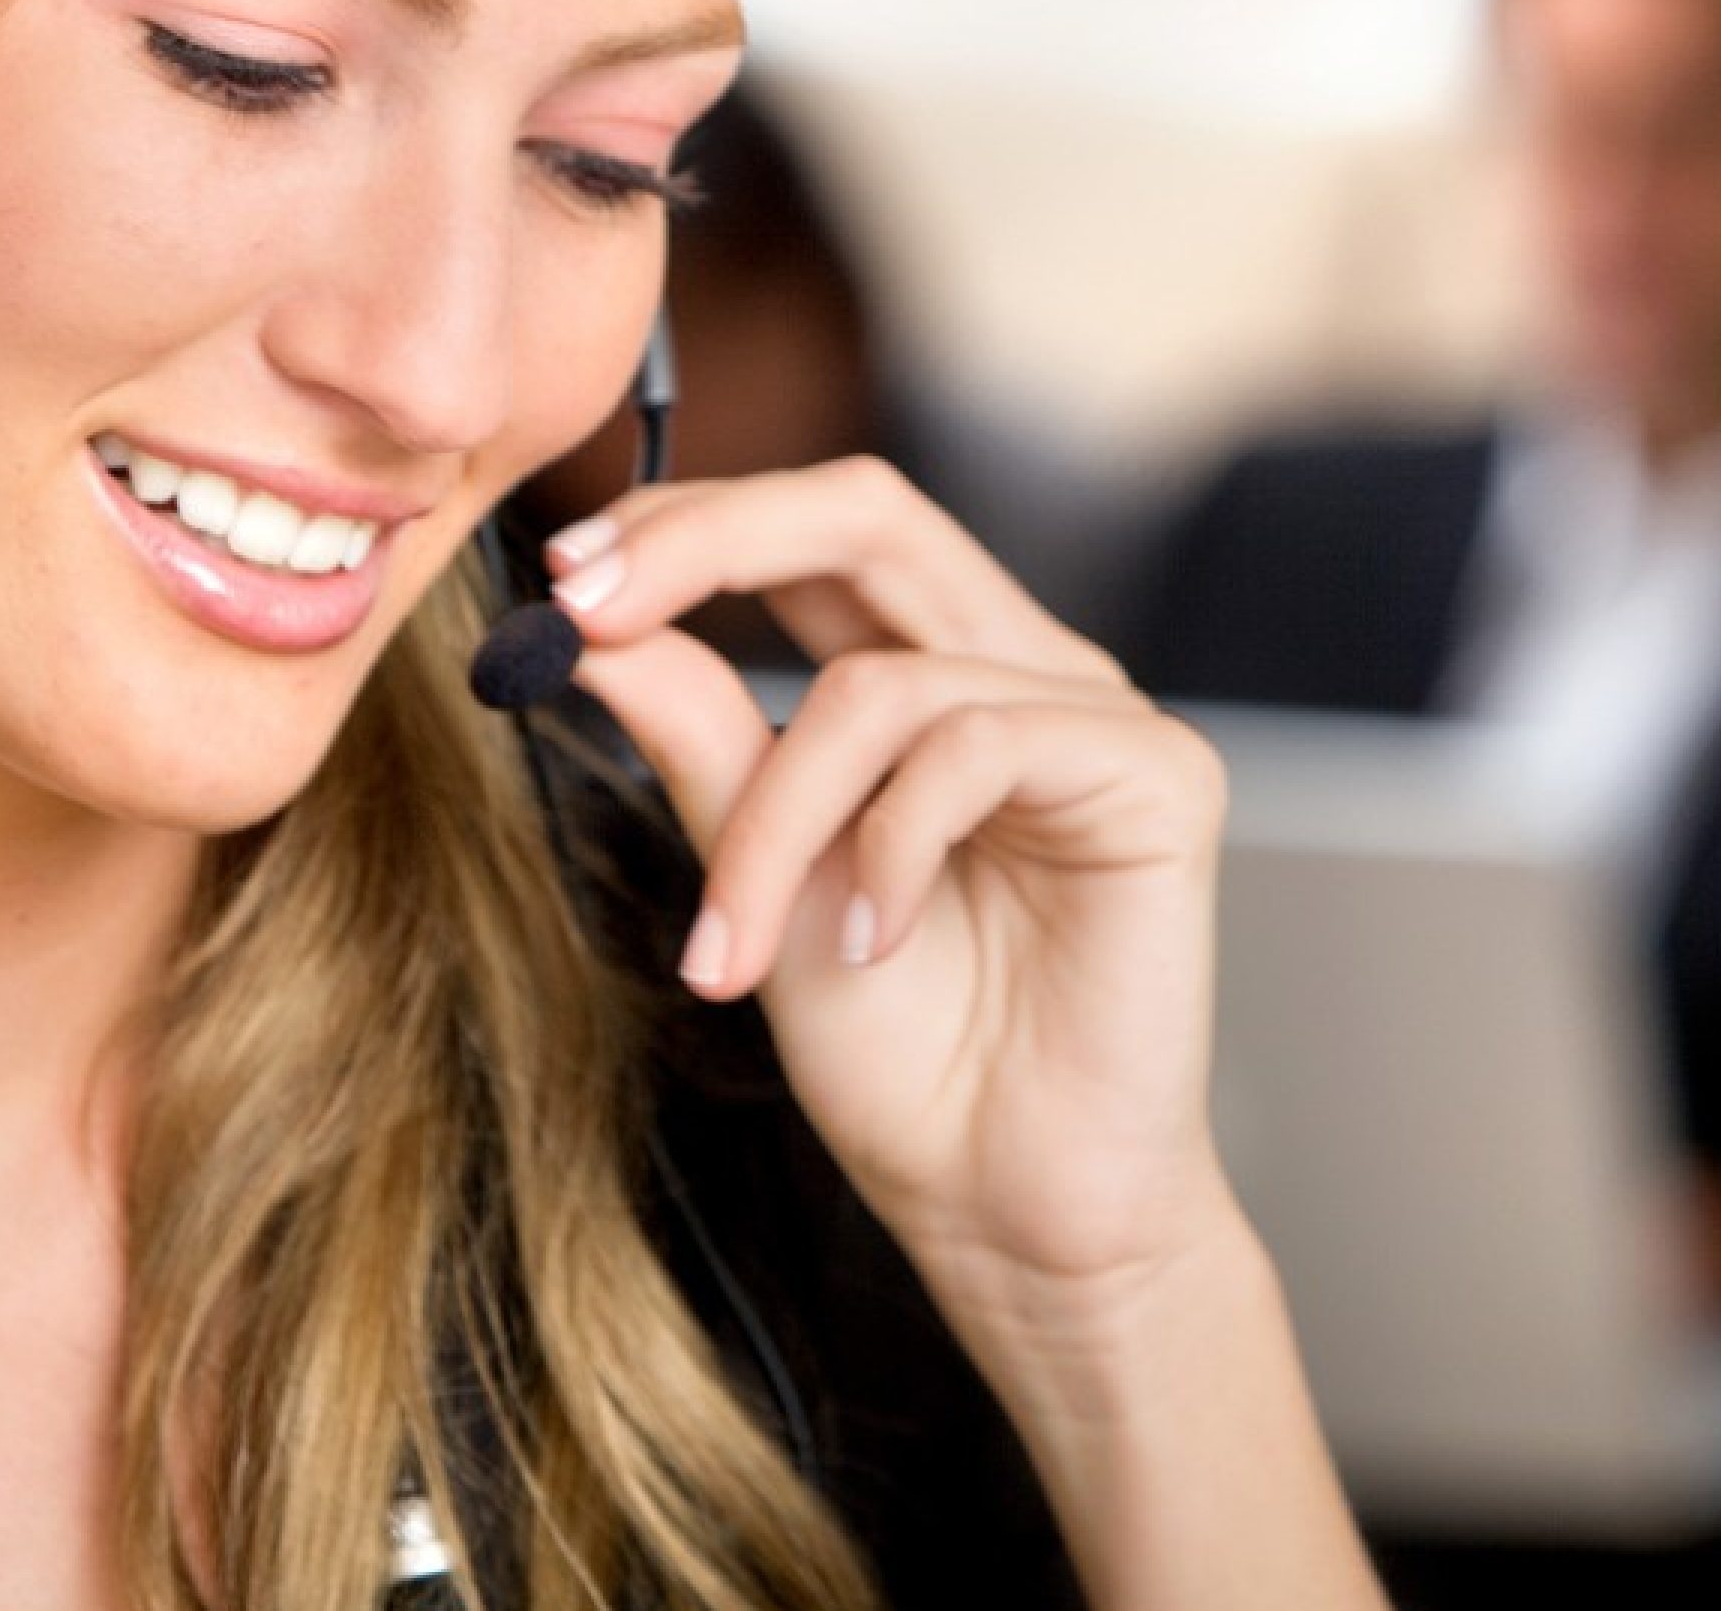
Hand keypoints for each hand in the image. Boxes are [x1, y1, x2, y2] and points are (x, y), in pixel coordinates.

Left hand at [541, 457, 1236, 1326]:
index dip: (691, 526)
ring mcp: (1099, 716)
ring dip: (775, 821)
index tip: (562, 585)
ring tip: (744, 949)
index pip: (819, 533)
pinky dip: (888, 850)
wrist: (1010, 1208)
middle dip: (710, 543)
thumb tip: (590, 626)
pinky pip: (976, 746)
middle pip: (870, 512)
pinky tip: (875, 944)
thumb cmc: (909, 1063)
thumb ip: (704, 741)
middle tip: (589, 610)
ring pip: (885, 681)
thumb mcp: (761, 878)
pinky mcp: (1159, 775)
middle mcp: (1024, 670)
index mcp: (939, 675)